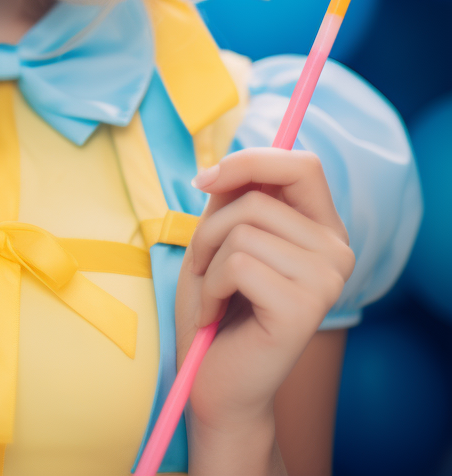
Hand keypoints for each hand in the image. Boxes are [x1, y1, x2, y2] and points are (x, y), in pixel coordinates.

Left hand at [175, 148, 354, 470]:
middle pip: (259, 196)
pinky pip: (237, 264)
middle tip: (204, 264)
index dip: (250, 160)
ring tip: (213, 292)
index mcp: (322, 229)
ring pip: (243, 229)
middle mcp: (337, 252)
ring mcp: (327, 281)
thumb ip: (232, 197)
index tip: (206, 180)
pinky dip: (210, 286)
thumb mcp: (219, 236)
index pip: (302, 164)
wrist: (218, 381)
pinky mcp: (304, 308)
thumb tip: (226, 164)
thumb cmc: (216, 304)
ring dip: (207, 259)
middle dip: (211, 225)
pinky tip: (216, 314)